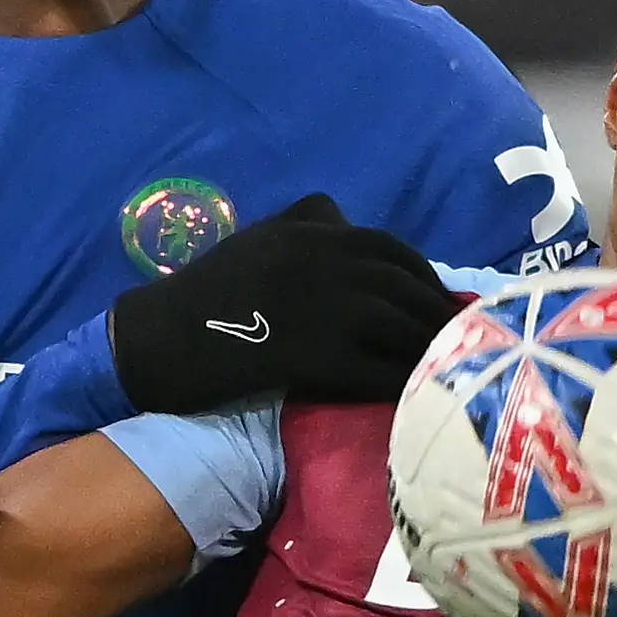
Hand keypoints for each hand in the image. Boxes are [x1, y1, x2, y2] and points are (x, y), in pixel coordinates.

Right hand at [107, 193, 461, 412]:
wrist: (157, 338)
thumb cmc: (205, 293)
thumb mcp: (258, 238)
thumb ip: (305, 224)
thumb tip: (346, 221)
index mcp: (310, 231)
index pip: (388, 247)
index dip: (423, 275)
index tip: (440, 299)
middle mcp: (322, 260)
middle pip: (403, 285)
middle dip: (435, 313)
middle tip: (459, 341)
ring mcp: (319, 306)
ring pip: (398, 325)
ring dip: (429, 348)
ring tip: (446, 370)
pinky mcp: (312, 352)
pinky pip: (374, 368)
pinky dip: (400, 381)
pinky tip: (413, 394)